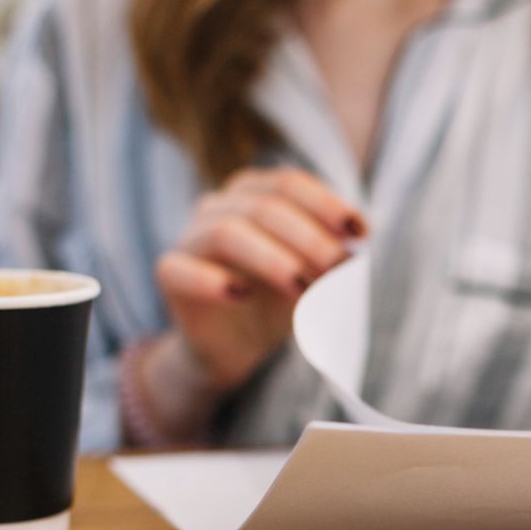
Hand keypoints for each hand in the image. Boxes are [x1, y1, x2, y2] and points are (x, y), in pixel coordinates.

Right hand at [154, 167, 364, 393]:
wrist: (236, 346)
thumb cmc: (278, 301)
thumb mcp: (316, 280)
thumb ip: (333, 262)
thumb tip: (353, 249)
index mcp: (255, 193)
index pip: (289, 184)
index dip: (326, 204)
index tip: (361, 232)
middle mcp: (219, 205)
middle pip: (264, 206)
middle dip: (308, 236)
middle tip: (336, 265)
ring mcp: (190, 236)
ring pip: (226, 232)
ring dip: (271, 258)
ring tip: (301, 286)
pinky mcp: (169, 273)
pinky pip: (182, 269)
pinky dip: (213, 281)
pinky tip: (241, 295)